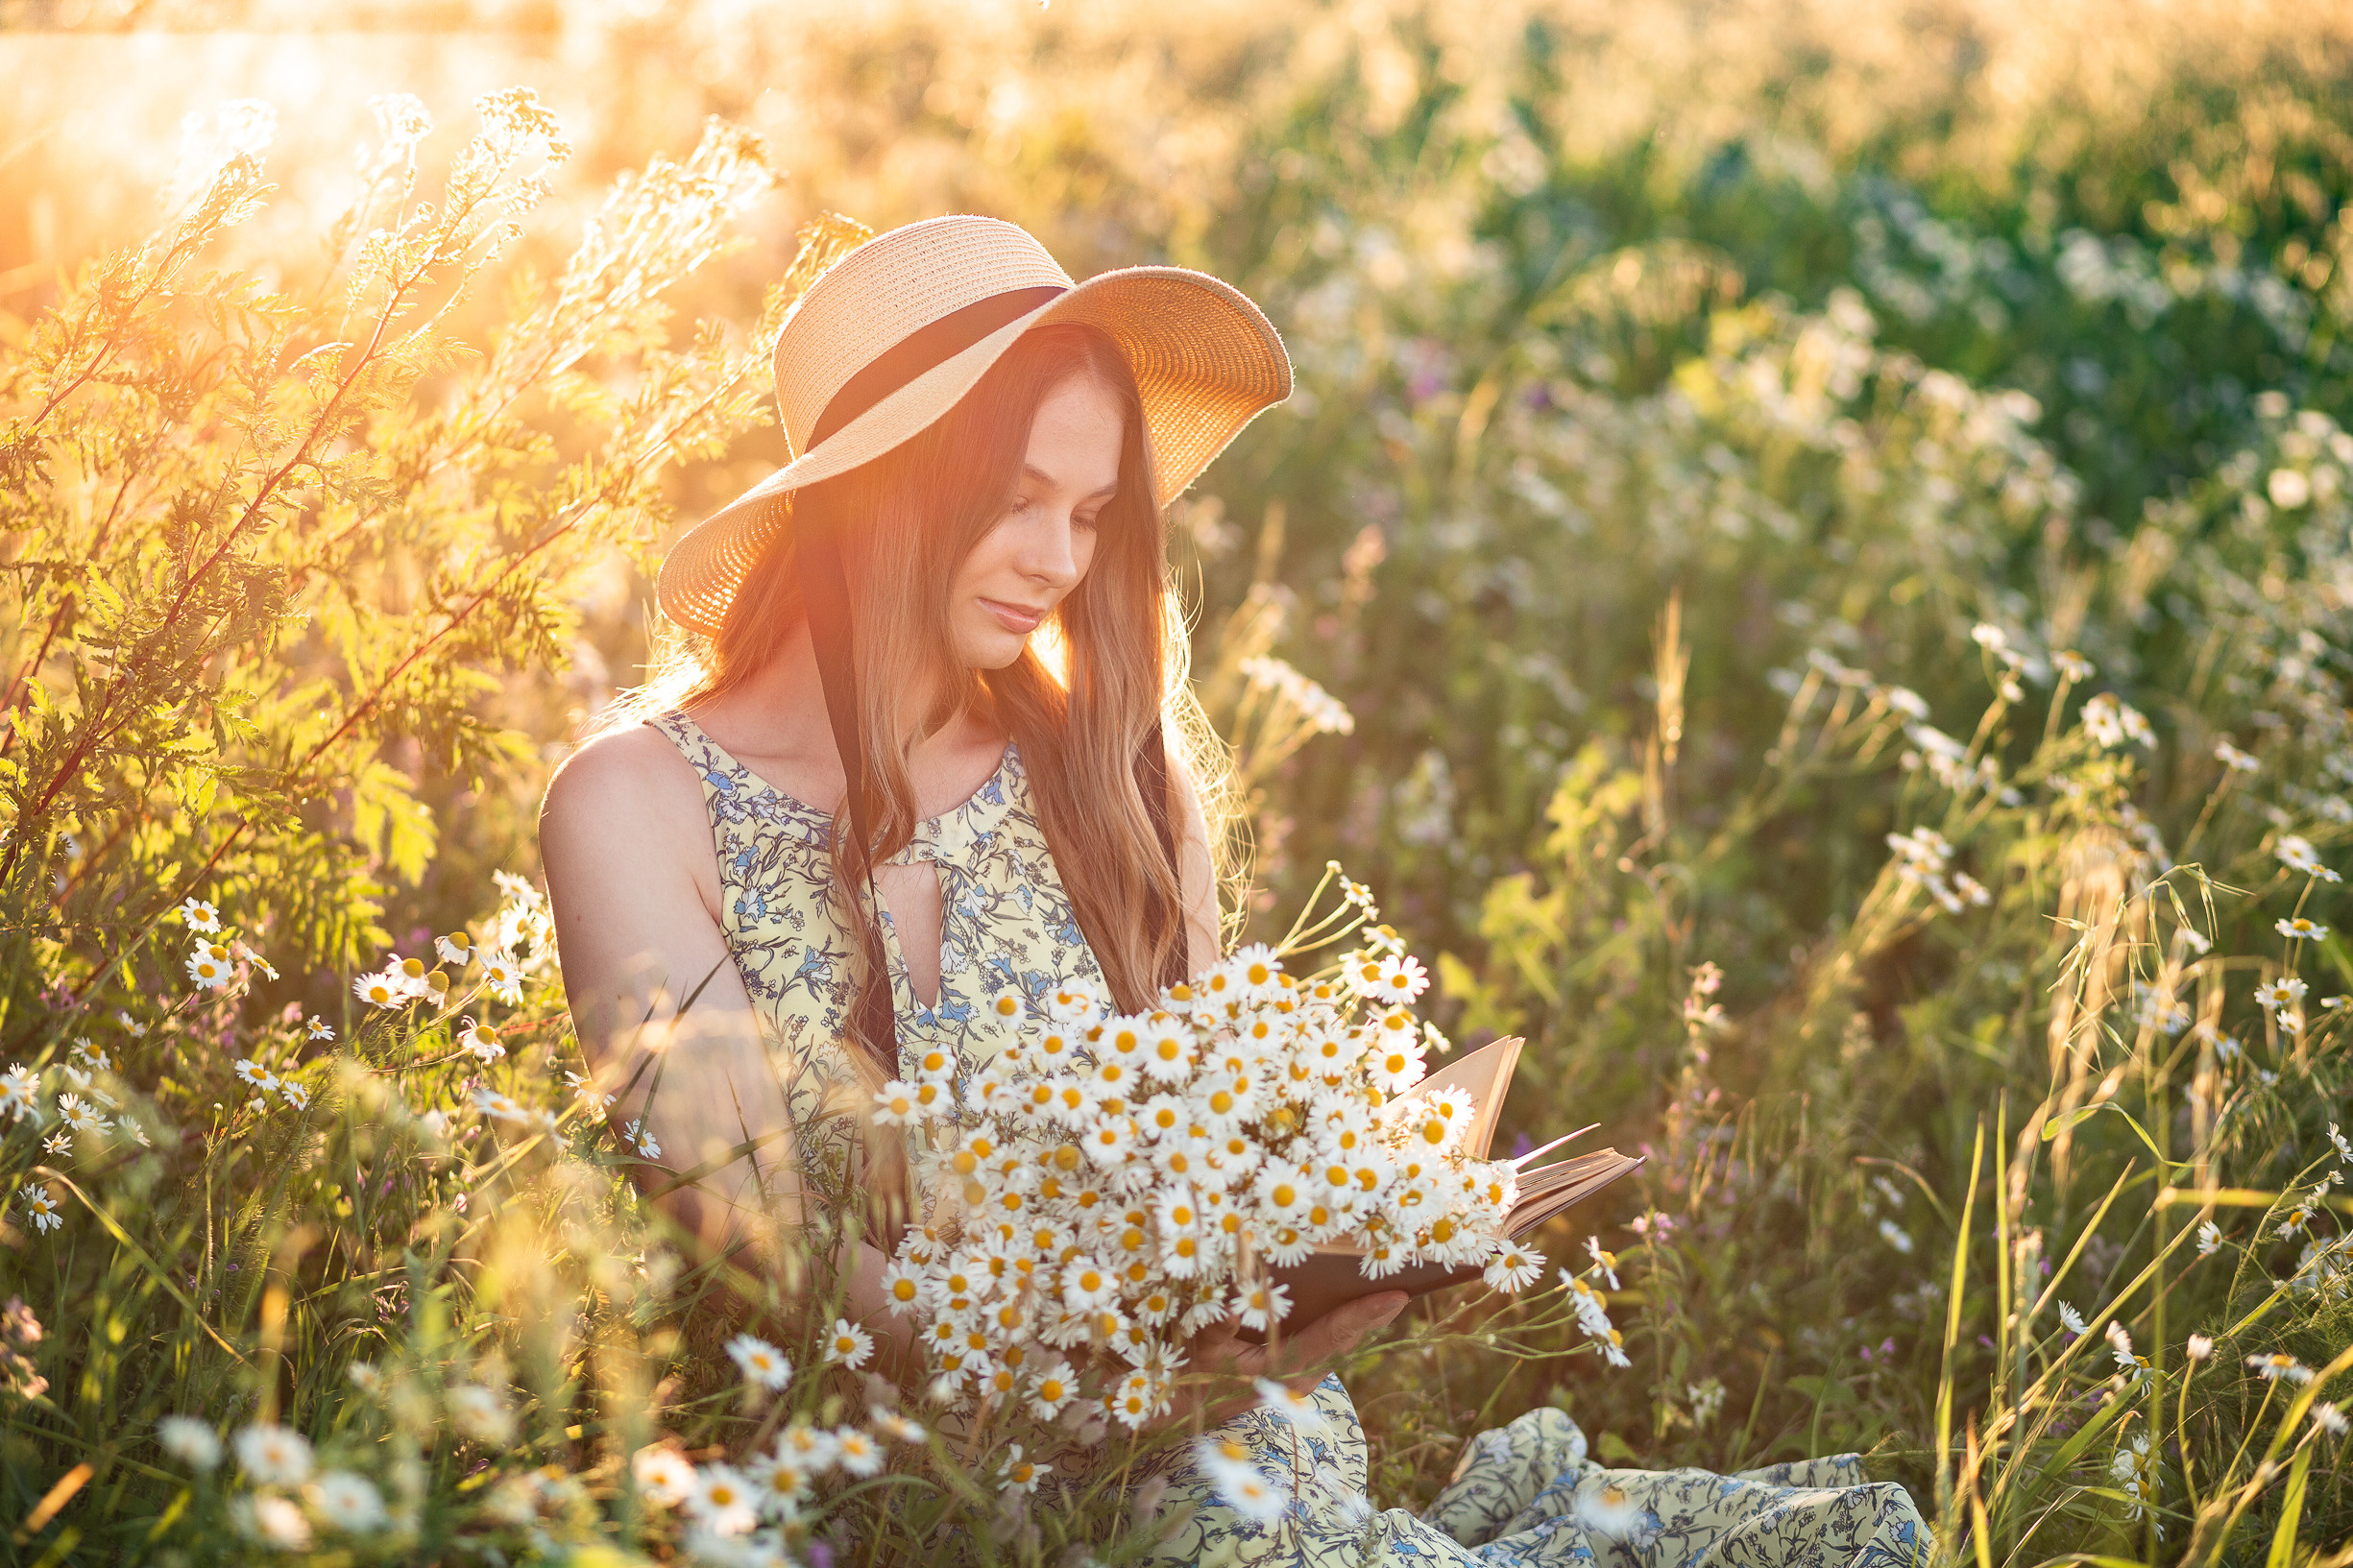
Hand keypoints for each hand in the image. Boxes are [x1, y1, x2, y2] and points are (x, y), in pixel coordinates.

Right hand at [1152, 1290, 1408, 1431]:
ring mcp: (1297, 1376)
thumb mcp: (1199, 1348)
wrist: (1181, 1408)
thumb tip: (1234, 1306)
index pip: (1332, 1337)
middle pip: (1343, 1339)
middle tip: (1405, 1287)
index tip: (1397, 1296)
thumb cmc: (1191, 1376)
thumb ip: (1218, 1328)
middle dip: (1372, 1314)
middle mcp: (1298, 1376)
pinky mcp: (1291, 1370)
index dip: (1364, 1314)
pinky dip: (1340, 1323)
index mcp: (1283, 1370)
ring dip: (1359, 1318)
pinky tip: (1351, 1304)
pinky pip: (1323, 1341)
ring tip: (1386, 1291)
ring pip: (1336, 1342)